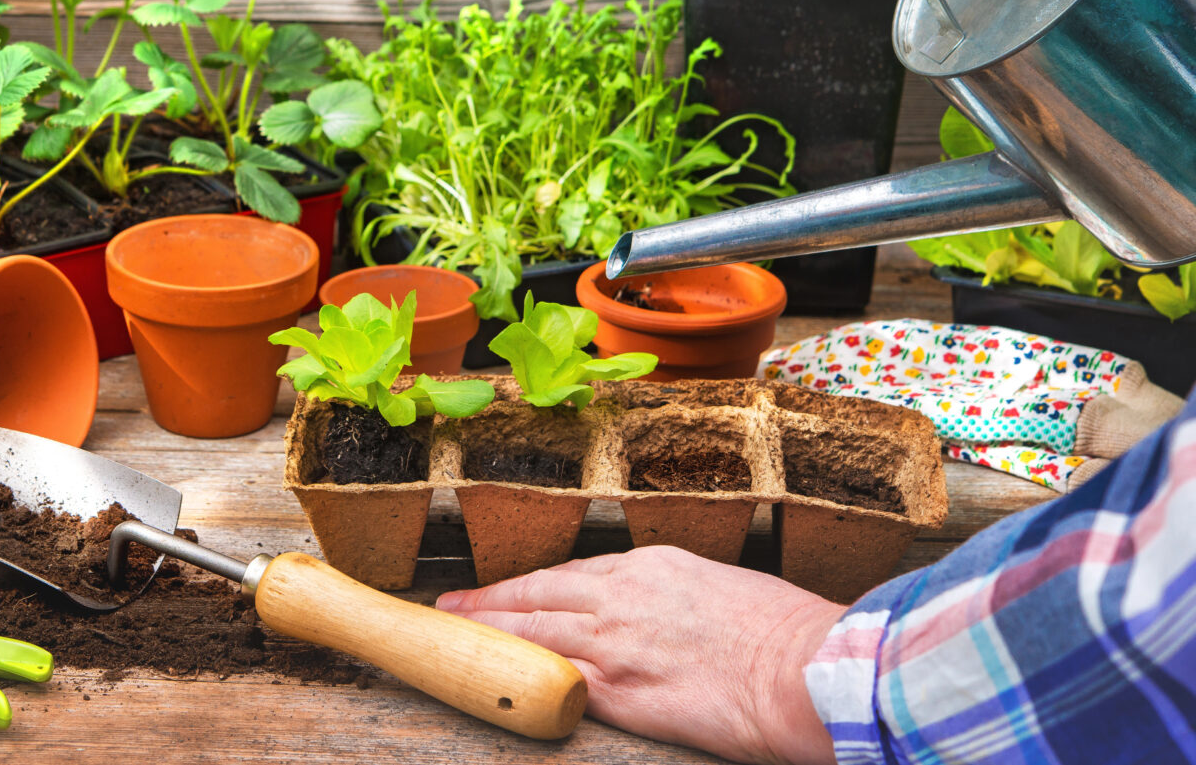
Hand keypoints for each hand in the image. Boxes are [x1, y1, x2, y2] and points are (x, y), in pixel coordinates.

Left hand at [436, 545, 841, 764]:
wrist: (804, 668)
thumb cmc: (782, 631)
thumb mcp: (718, 585)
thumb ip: (672, 595)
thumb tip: (655, 614)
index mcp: (649, 566)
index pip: (570, 573)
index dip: (529, 585)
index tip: (504, 591)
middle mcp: (622, 596)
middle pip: (536, 595)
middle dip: (489, 602)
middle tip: (451, 607)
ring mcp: (616, 643)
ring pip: (533, 631)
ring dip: (487, 634)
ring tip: (453, 636)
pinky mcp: (621, 690)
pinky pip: (556, 680)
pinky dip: (520, 676)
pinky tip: (496, 680)